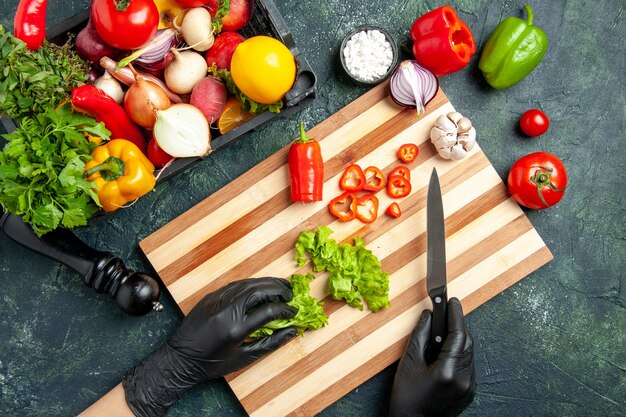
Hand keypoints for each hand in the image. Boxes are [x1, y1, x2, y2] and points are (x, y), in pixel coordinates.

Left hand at [122, 277, 296, 416]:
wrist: (180, 359)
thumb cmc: (213, 363)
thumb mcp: (244, 358)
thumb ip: (270, 343)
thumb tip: (292, 331)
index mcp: (236, 329)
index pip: (268, 311)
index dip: (285, 309)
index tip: (293, 311)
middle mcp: (226, 310)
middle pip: (258, 291)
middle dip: (277, 289)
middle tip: (290, 294)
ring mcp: (216, 300)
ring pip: (246, 284)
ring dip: (265, 283)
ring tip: (279, 286)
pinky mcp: (209, 297)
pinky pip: (234, 285)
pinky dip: (250, 284)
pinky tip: (259, 287)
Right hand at [389, 297, 474, 416]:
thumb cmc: (407, 398)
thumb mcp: (409, 363)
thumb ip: (420, 335)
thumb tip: (428, 316)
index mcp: (448, 371)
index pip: (458, 334)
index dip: (455, 314)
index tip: (452, 301)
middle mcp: (464, 379)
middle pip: (467, 342)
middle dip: (458, 324)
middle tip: (447, 311)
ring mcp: (468, 387)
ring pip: (469, 353)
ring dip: (459, 338)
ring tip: (444, 329)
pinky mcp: (468, 392)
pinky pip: (468, 365)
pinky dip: (459, 352)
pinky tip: (447, 349)